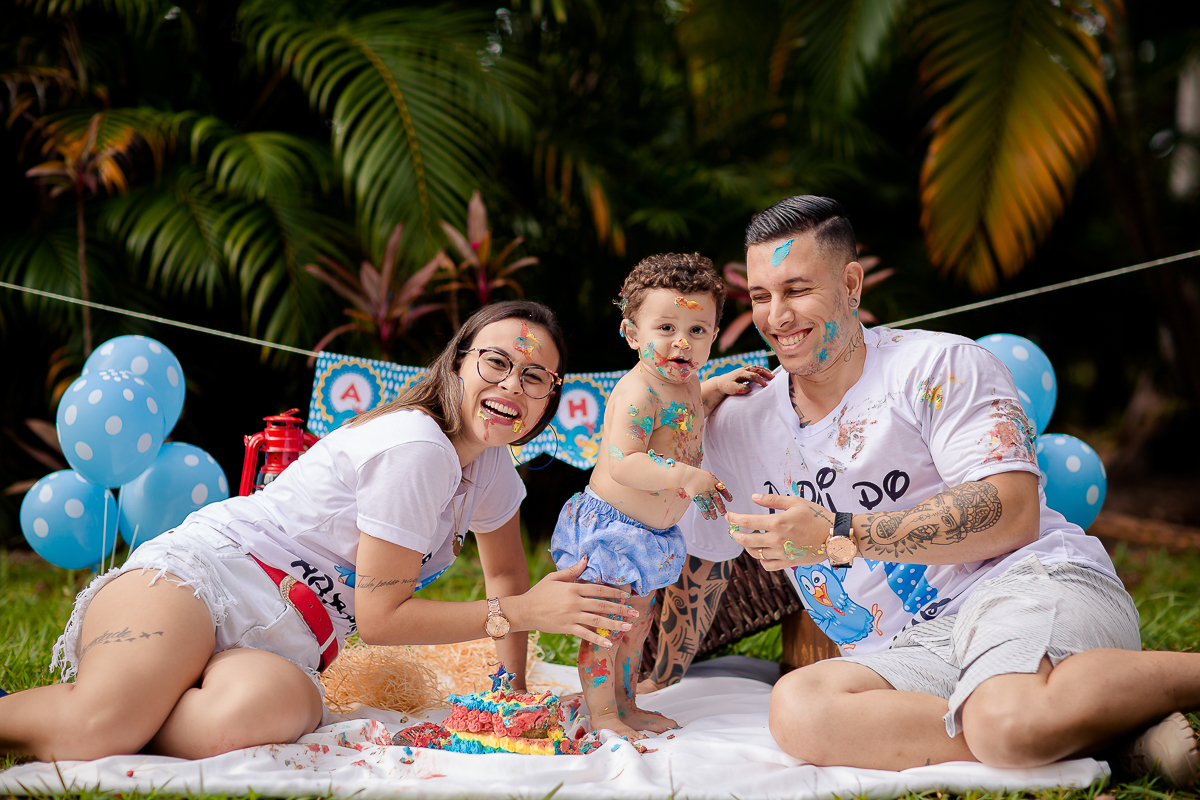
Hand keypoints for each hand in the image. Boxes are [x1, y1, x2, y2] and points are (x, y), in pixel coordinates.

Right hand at [514, 557, 637, 647]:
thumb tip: (586, 559)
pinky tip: (609, 643)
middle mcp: (574, 602)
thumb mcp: (554, 577)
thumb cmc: (539, 592)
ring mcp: (571, 616)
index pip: (598, 589)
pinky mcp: (566, 628)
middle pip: (602, 605)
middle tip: (634, 613)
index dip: (614, 593)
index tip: (626, 596)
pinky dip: (597, 639)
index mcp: (573, 588)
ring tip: (628, 626)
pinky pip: (585, 634)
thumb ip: (572, 570)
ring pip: (597, 620)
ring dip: (614, 624)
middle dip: (620, 609)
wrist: (524, 610)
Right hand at [679, 467, 733, 519]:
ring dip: (713, 512)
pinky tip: (707, 517)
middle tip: (723, 513)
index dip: (727, 495)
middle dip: (721, 507)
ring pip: (710, 505)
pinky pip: (702, 507)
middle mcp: (710, 488)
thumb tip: (722, 485)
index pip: (723, 489)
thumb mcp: (708, 475)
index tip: (730, 500)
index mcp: (714, 482)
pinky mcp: (697, 497)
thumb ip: (715, 481)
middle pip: (717, 499)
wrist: (686, 475)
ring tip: (715, 518)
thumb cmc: (697, 475)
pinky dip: (705, 512)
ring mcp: (704, 493)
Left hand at [715, 365, 773, 396]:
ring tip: (772, 375)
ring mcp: (745, 369)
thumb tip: (749, 389)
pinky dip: (762, 370)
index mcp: (740, 373)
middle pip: (756, 369)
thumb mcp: (731, 389)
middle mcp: (743, 369)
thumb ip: (740, 389)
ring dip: (765, 371)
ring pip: (757, 368)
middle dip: (765, 373)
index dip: (759, 380)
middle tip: (773, 377)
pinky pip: (756, 369)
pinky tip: (767, 374)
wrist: (721, 382)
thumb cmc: (726, 386)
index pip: (752, 375)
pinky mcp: (746, 371)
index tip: (765, 385)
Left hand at [727, 493, 832, 569]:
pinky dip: (760, 560)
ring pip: (755, 553)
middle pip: (747, 540)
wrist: (835, 536)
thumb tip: (753, 497)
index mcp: (778, 522)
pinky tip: (761, 552)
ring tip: (746, 540)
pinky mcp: (788, 562)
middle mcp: (777, 539)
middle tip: (732, 531)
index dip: (735, 519)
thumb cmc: (817, 516)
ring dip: (747, 546)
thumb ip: (772, 499)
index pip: (748, 522)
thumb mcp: (795, 502)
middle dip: (735, 535)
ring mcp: (782, 553)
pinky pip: (767, 565)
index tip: (729, 517)